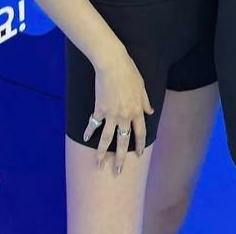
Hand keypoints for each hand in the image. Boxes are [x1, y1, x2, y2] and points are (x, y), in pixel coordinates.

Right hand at [82, 44, 153, 173]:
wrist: (112, 64)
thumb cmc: (129, 72)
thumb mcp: (142, 86)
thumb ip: (145, 101)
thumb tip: (150, 112)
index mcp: (137, 111)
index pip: (140, 133)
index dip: (140, 145)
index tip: (138, 155)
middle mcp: (124, 116)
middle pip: (123, 141)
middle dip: (121, 158)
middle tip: (118, 171)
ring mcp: (110, 114)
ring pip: (106, 138)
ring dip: (102, 153)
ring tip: (99, 164)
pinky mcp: (99, 109)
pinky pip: (93, 124)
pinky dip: (88, 132)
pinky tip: (85, 138)